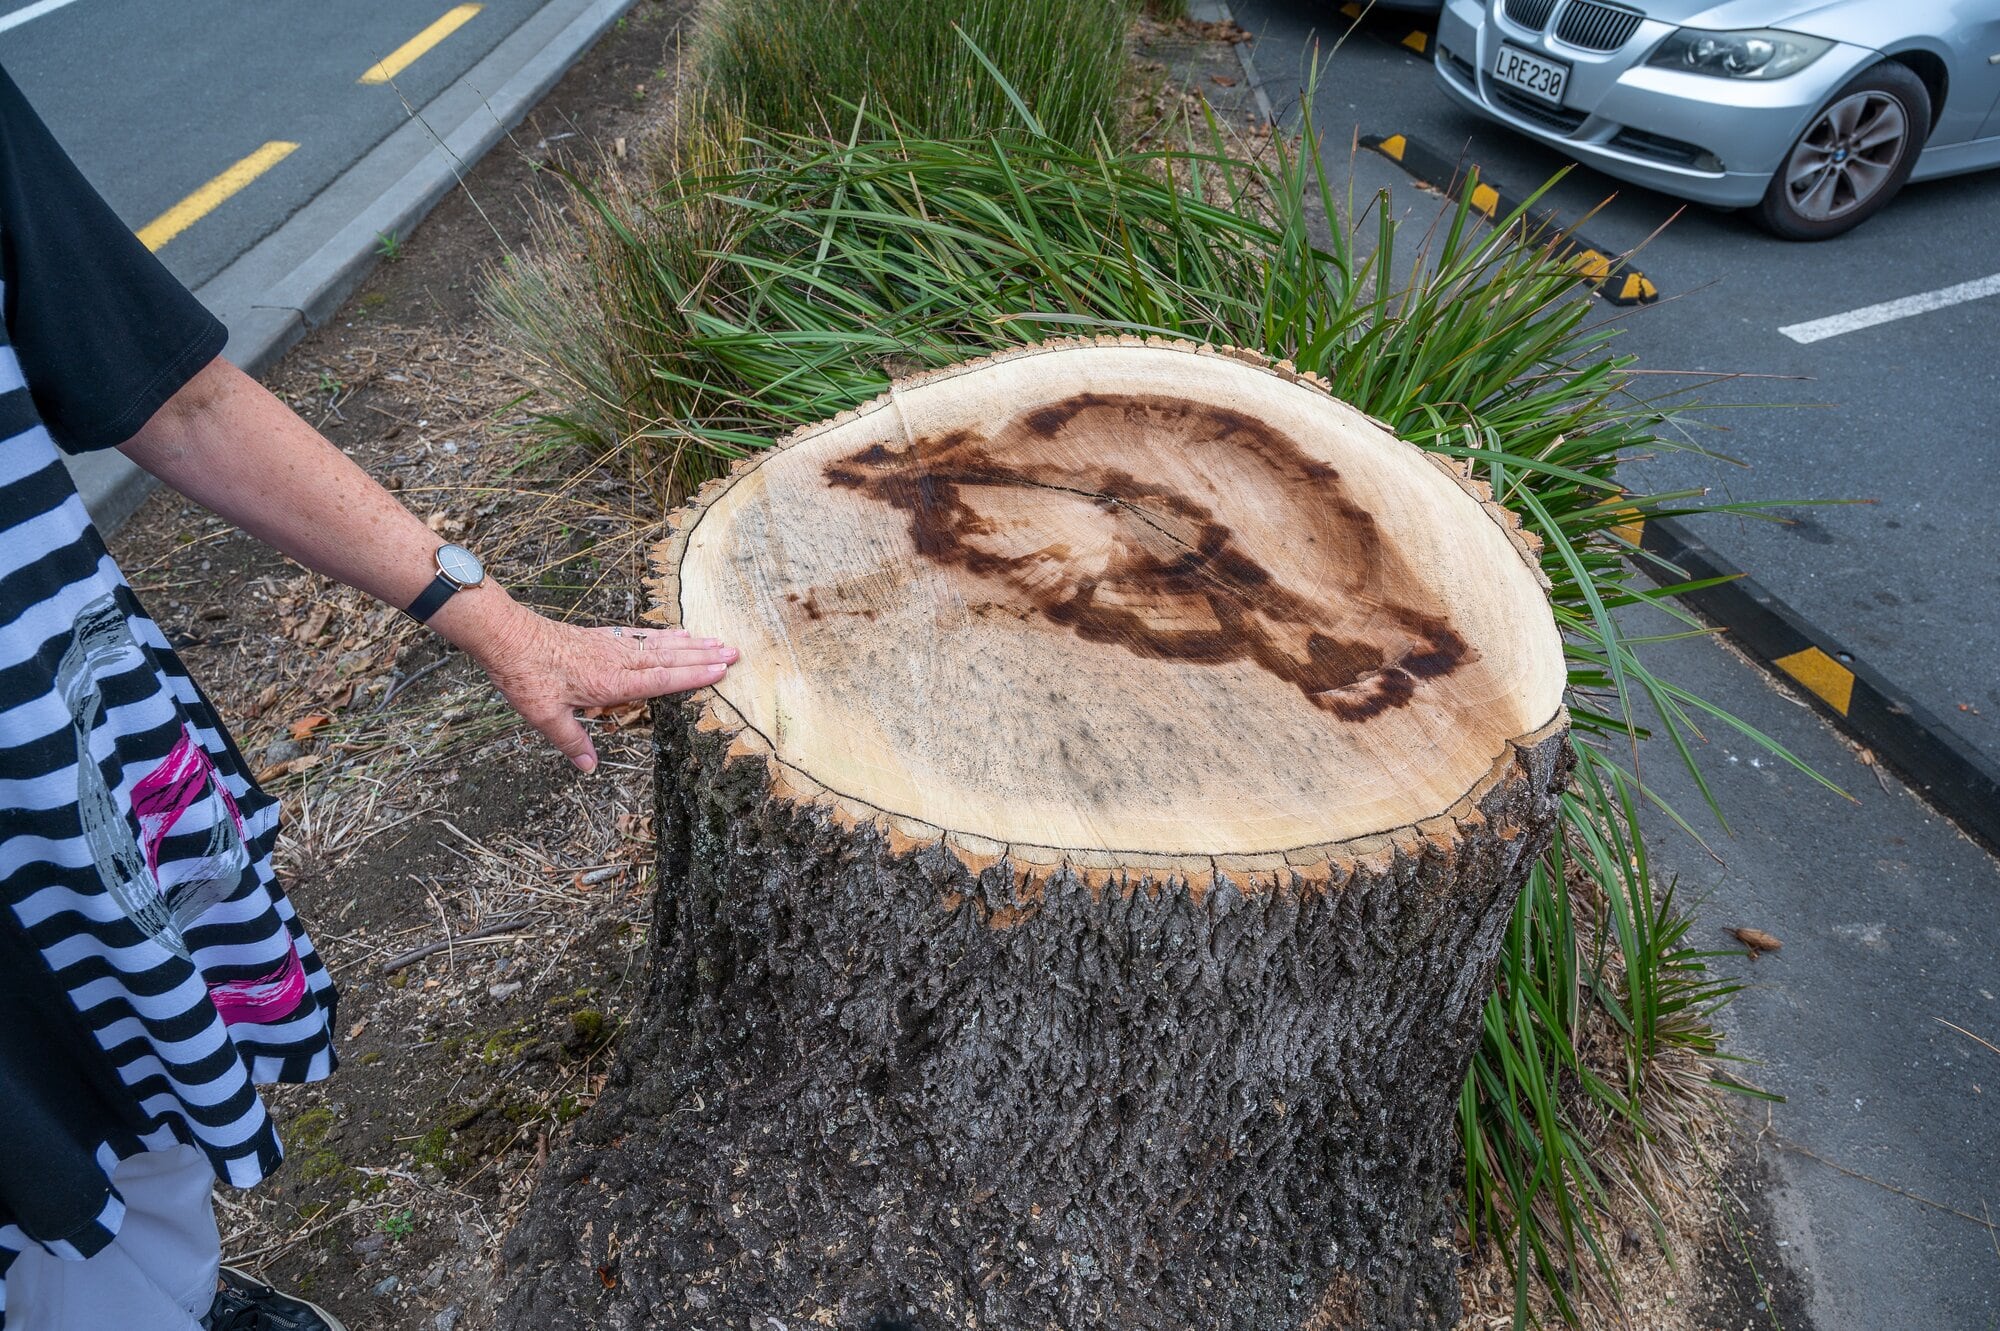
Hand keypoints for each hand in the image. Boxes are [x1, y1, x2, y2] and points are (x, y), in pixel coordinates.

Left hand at [467, 608, 737, 772]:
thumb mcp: (544, 716)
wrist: (505, 636)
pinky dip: (663, 634)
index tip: (720, 670)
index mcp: (608, 681)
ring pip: (658, 644)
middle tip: (735, 652)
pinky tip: (676, 633)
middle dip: (702, 656)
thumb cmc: (524, 675)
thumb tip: (590, 768)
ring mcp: (609, 645)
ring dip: (690, 643)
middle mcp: (616, 660)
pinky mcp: (600, 636)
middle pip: (668, 657)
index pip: (659, 679)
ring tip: (716, 640)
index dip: (691, 676)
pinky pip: (640, 635)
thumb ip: (572, 741)